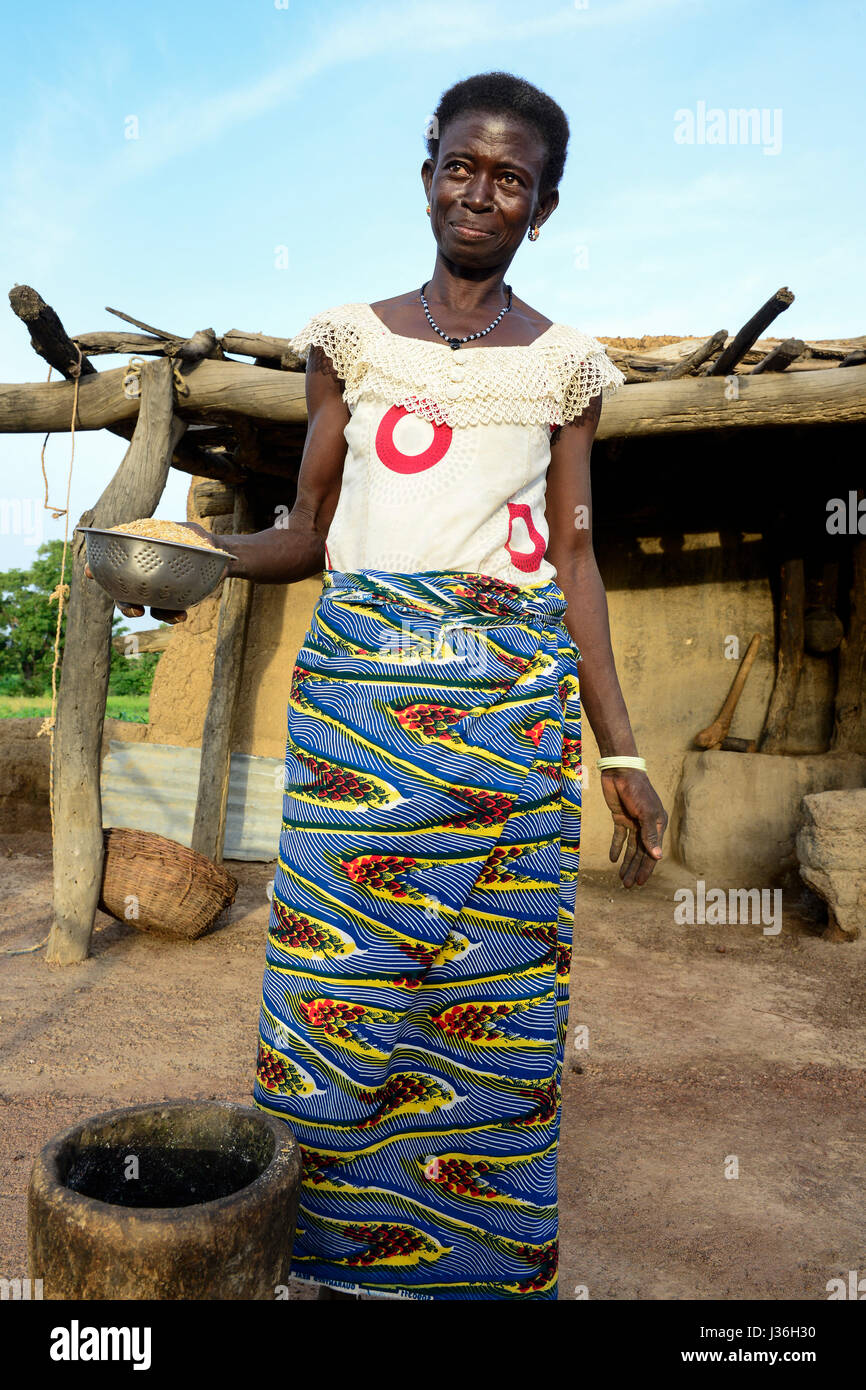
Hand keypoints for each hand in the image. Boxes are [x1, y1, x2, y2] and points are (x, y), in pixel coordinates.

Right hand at [83, 522, 226, 623]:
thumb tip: (171, 533)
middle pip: (121, 592)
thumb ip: (180, 533)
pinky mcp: (169, 601)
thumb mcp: (190, 531)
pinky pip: (164, 613)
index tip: (89, 571)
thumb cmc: (197, 538)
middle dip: (123, 604)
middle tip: (134, 610)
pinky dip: (171, 617)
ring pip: (139, 606)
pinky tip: (181, 616)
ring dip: (144, 615)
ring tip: (156, 616)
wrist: (218, 555)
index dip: (96, 567)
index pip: (111, 561)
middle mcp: (140, 574)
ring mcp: (153, 590)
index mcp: (137, 554)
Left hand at [600, 769, 667, 886]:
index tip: (639, 882)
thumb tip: (657, 857)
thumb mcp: (646, 813)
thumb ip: (650, 835)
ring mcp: (633, 822)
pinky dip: (616, 847)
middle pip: (641, 852)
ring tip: (620, 877)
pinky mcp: (620, 817)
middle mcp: (646, 825)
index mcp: (657, 825)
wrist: (620, 772)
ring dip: (626, 862)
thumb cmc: (637, 791)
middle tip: (627, 885)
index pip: (652, 852)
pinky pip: (619, 837)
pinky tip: (613, 859)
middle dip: (634, 869)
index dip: (646, 868)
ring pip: (630, 847)